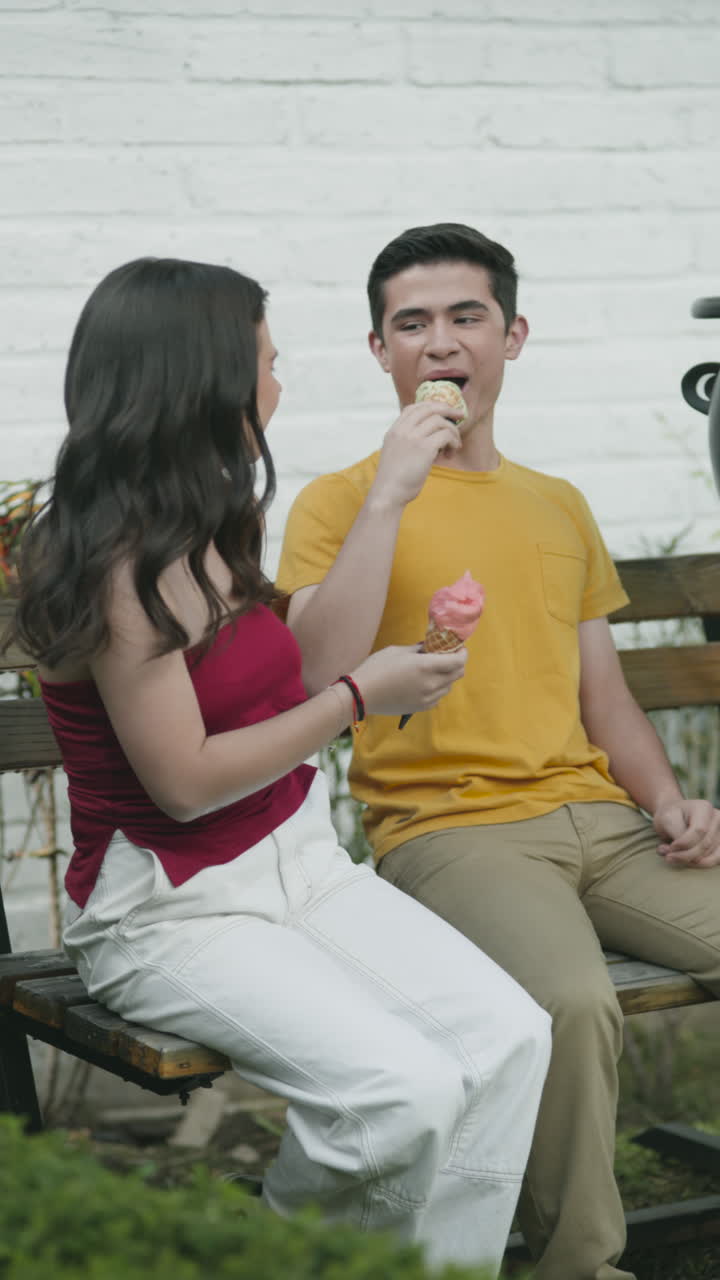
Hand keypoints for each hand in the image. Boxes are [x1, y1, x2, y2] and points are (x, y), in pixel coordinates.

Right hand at [352, 644, 466, 716]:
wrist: (362, 694)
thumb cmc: (377, 668)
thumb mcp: (398, 651)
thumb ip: (419, 649)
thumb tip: (430, 646)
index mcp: (426, 666)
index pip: (458, 661)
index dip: (462, 653)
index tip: (459, 648)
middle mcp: (431, 684)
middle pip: (457, 674)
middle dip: (457, 663)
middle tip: (448, 656)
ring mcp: (427, 698)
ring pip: (448, 687)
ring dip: (447, 677)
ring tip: (434, 669)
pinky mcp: (420, 707)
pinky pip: (438, 697)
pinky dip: (437, 688)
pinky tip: (425, 682)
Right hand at [369, 402, 463, 509]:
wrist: (388, 493)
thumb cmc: (393, 480)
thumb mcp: (395, 453)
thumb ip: (407, 442)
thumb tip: (429, 438)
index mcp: (394, 431)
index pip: (413, 408)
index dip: (431, 406)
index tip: (443, 411)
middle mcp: (403, 430)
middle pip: (429, 408)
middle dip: (448, 409)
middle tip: (461, 415)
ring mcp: (413, 437)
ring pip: (440, 421)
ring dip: (453, 431)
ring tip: (454, 446)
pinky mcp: (425, 448)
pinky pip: (446, 435)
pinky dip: (453, 442)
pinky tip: (451, 454)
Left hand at [654, 798, 719, 867]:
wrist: (674, 818)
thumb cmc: (670, 816)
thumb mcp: (666, 819)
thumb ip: (676, 833)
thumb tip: (681, 850)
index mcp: (703, 808)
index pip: (699, 830)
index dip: (685, 843)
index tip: (670, 847)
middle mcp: (716, 819)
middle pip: (705, 844)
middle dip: (685, 855)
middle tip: (668, 857)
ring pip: (709, 854)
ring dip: (689, 860)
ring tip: (672, 856)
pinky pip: (716, 859)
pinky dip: (700, 864)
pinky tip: (686, 861)